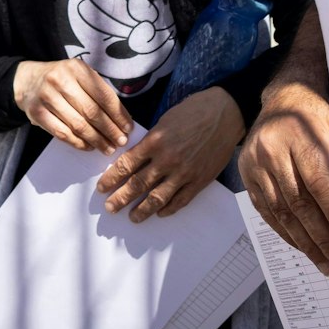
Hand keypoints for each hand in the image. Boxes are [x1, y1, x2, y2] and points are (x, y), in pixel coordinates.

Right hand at [13, 59, 131, 150]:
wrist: (27, 81)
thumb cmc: (62, 79)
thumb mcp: (79, 75)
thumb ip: (98, 91)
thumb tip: (121, 118)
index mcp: (76, 68)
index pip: (103, 94)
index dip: (118, 114)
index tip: (128, 128)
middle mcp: (60, 80)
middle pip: (92, 111)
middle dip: (110, 130)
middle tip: (121, 142)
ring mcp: (47, 97)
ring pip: (78, 125)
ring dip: (97, 140)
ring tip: (108, 148)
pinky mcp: (37, 113)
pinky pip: (62, 133)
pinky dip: (78, 143)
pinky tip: (89, 146)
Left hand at [96, 88, 243, 221]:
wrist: (225, 113)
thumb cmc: (193, 111)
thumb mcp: (165, 121)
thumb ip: (150, 141)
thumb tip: (134, 158)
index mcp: (155, 141)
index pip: (126, 165)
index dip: (112, 178)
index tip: (102, 188)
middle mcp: (167, 160)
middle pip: (138, 185)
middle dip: (120, 198)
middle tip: (110, 208)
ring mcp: (184, 172)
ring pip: (158, 198)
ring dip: (142, 210)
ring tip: (133, 217)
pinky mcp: (200, 180)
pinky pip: (181, 200)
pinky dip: (169, 209)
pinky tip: (160, 213)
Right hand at [238, 80, 328, 275]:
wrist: (284, 96)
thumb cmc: (317, 115)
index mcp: (297, 133)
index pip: (319, 181)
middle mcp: (271, 148)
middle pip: (299, 202)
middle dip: (323, 238)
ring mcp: (254, 163)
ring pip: (281, 212)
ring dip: (305, 243)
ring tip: (326, 264)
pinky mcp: (246, 174)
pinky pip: (266, 211)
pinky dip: (285, 233)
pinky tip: (302, 247)